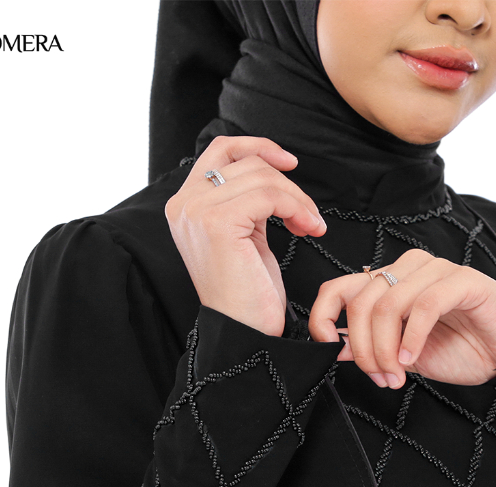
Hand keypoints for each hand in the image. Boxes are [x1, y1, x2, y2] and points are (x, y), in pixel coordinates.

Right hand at [164, 136, 326, 336]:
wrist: (244, 331)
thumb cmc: (249, 293)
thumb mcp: (245, 235)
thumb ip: (246, 201)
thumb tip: (271, 167)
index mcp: (186, 204)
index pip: (220, 150)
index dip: (258, 147)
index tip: (289, 163)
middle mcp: (184, 203)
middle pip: (247, 163)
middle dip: (288, 184)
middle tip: (310, 215)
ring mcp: (197, 210)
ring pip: (262, 177)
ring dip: (298, 199)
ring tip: (311, 226)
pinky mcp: (216, 222)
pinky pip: (268, 195)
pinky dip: (295, 208)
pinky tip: (307, 229)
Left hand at [308, 249, 495, 387]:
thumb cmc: (467, 348)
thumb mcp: (407, 356)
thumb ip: (373, 348)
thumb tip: (335, 347)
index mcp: (391, 283)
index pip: (339, 288)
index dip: (323, 317)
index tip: (327, 349)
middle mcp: (408, 270)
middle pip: (361, 303)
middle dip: (363, 349)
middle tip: (381, 377)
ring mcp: (435, 271)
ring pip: (387, 305)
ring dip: (386, 349)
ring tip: (399, 374)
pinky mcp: (462, 280)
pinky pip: (424, 305)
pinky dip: (413, 337)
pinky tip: (414, 358)